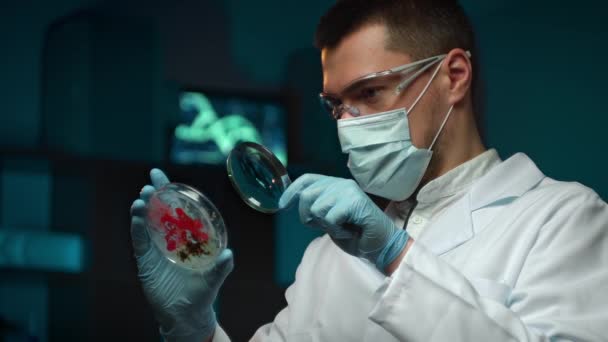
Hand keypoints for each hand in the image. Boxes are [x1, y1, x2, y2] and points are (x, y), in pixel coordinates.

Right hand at [130, 169, 233, 341]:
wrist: (185, 315)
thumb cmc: (201, 294)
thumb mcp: (213, 279)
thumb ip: (221, 267)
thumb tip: (229, 254)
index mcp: (187, 236)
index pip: (177, 208)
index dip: (169, 191)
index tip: (159, 174)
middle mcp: (170, 238)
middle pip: (159, 211)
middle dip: (154, 195)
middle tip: (150, 184)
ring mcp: (156, 249)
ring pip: (147, 223)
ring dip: (143, 210)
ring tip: (142, 200)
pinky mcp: (146, 262)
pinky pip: (140, 242)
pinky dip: (137, 230)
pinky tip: (137, 218)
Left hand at [279, 174, 408, 272]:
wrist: (381, 244)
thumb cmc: (355, 233)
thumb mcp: (329, 218)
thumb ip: (316, 208)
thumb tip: (292, 203)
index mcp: (334, 184)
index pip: (307, 179)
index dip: (291, 191)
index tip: (282, 206)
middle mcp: (341, 183)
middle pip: (306, 196)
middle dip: (308, 217)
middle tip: (326, 226)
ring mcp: (348, 190)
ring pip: (316, 209)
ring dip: (326, 226)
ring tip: (343, 227)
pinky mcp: (354, 201)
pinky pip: (330, 218)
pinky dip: (337, 230)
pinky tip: (350, 230)